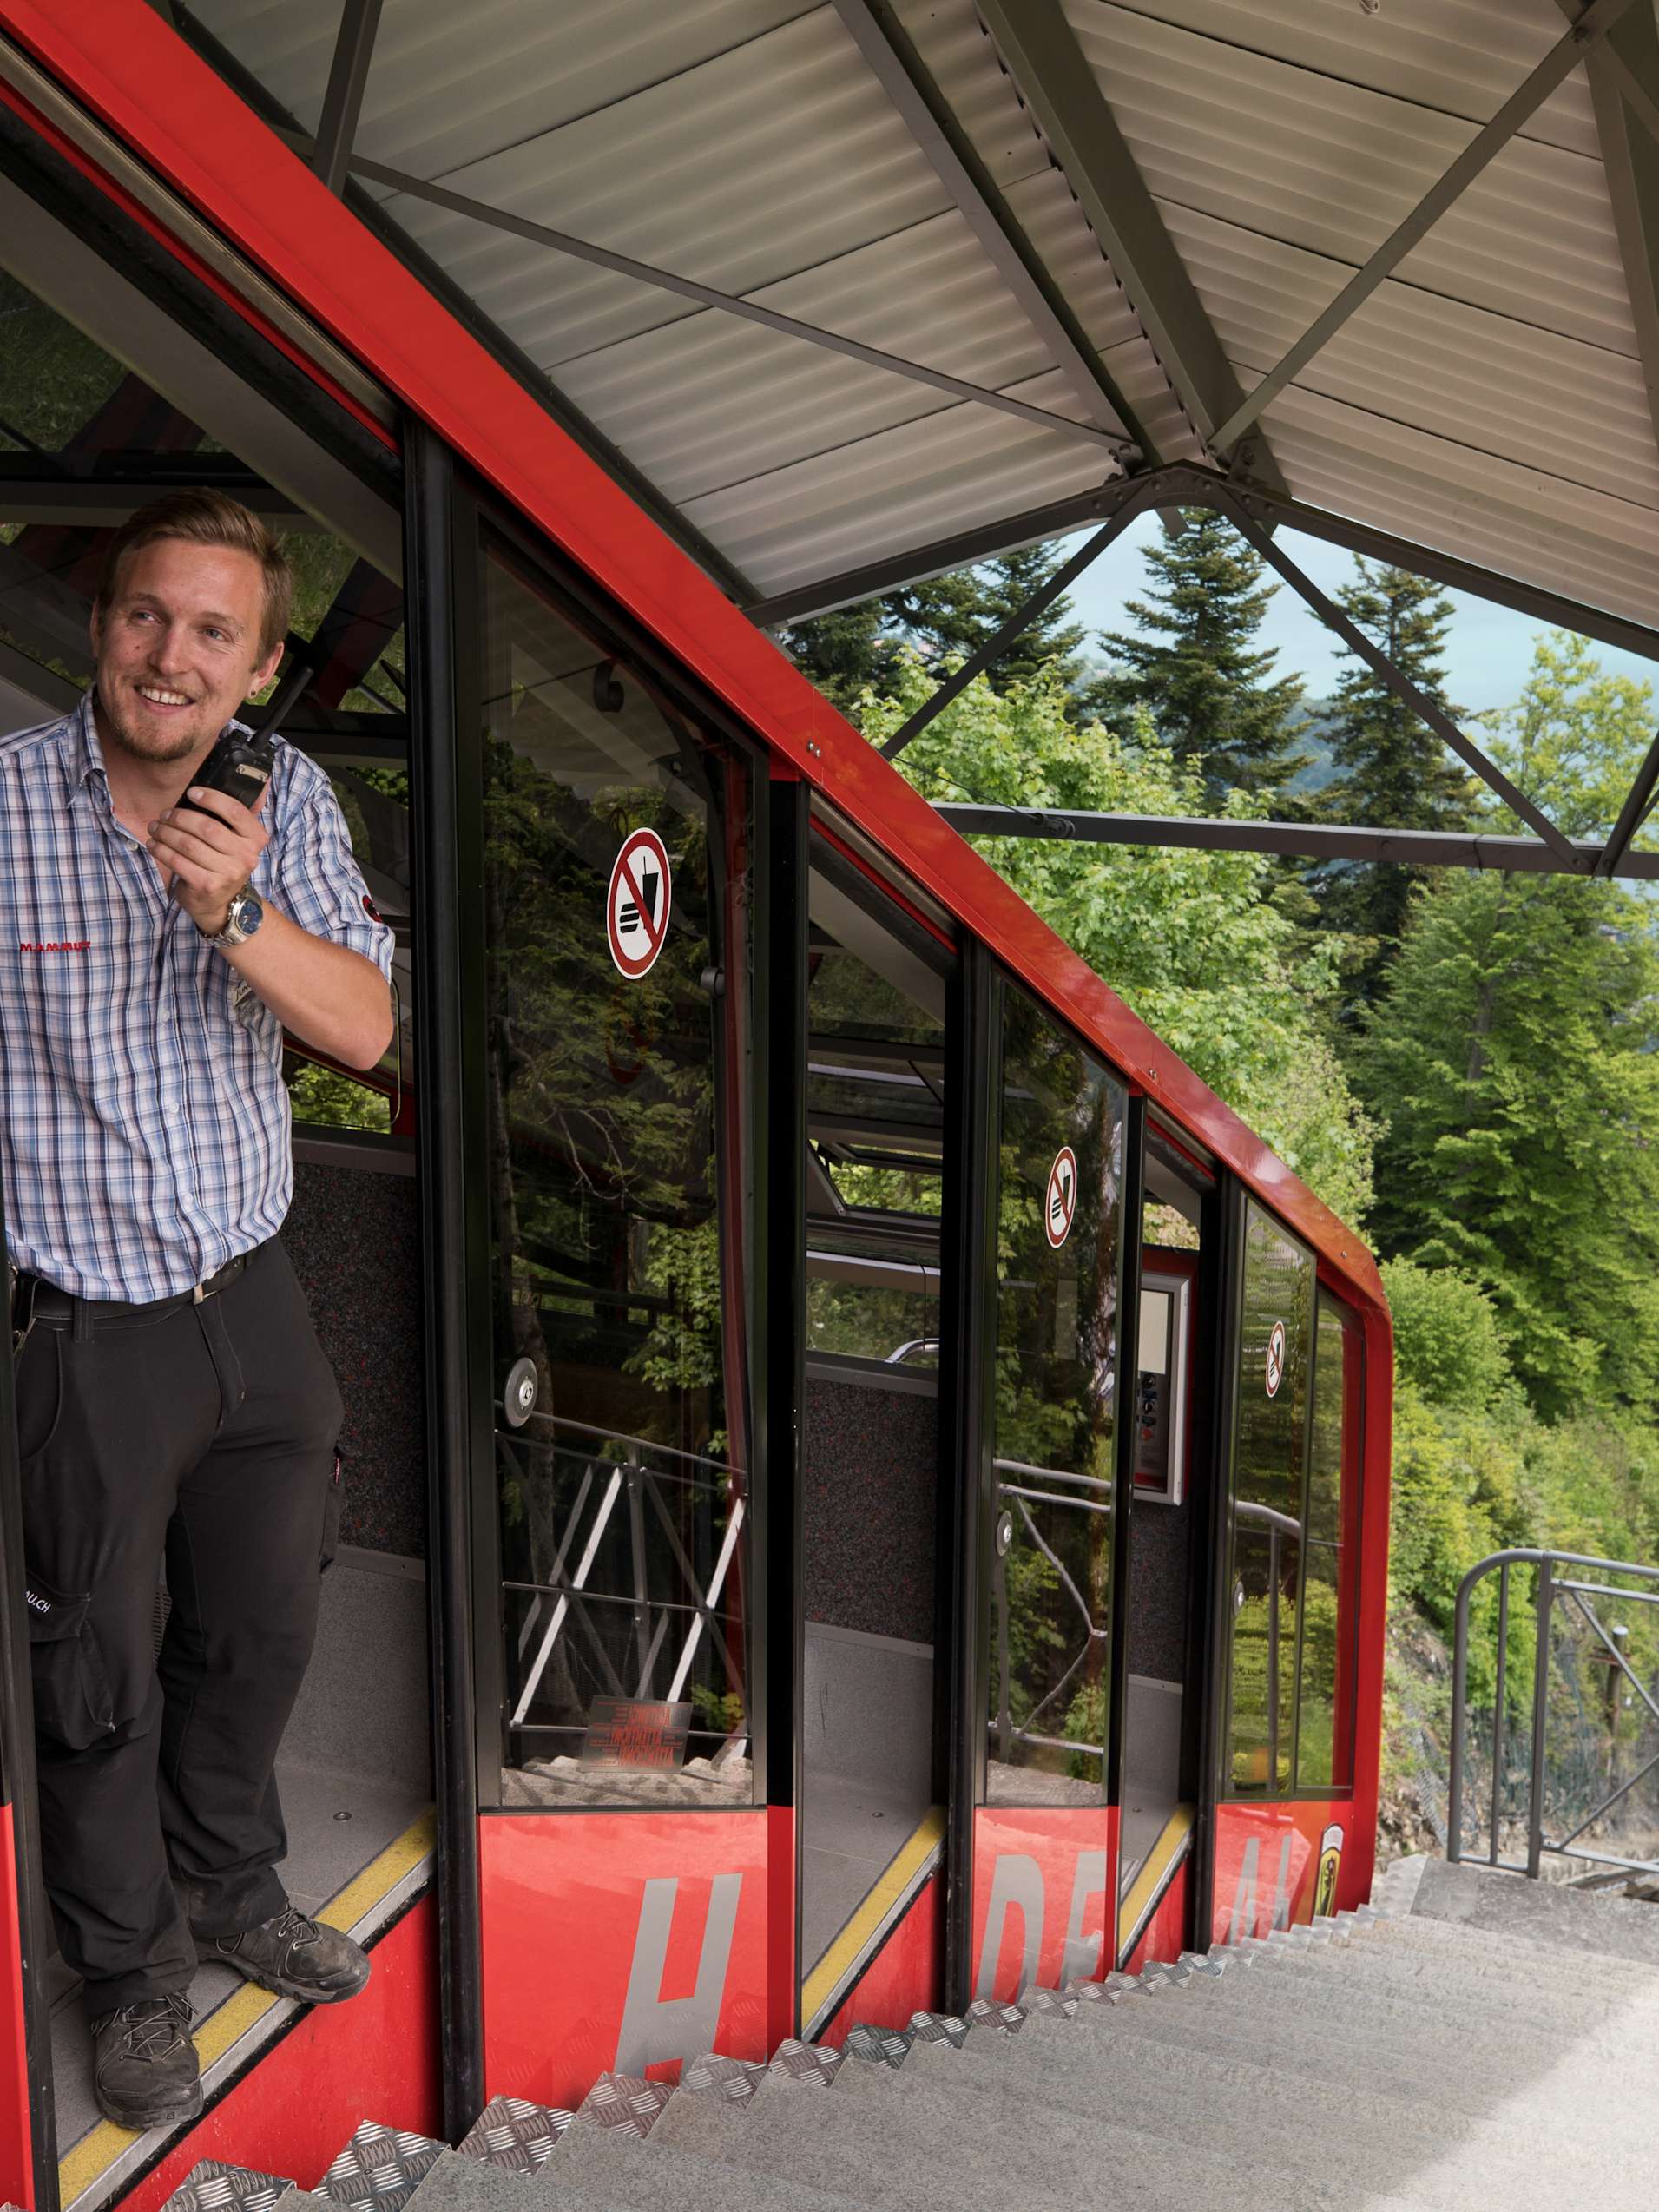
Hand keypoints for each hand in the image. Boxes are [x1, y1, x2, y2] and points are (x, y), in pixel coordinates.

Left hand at [147, 784, 269, 934]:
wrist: (221, 904)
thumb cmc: (222, 863)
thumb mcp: (235, 841)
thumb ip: (231, 818)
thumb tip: (220, 788)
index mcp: (255, 839)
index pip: (236, 811)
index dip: (212, 798)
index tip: (192, 793)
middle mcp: (246, 856)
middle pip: (207, 827)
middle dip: (180, 817)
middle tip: (165, 814)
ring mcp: (228, 873)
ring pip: (188, 844)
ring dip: (166, 832)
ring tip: (155, 828)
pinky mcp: (207, 885)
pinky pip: (177, 861)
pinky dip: (161, 850)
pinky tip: (154, 844)